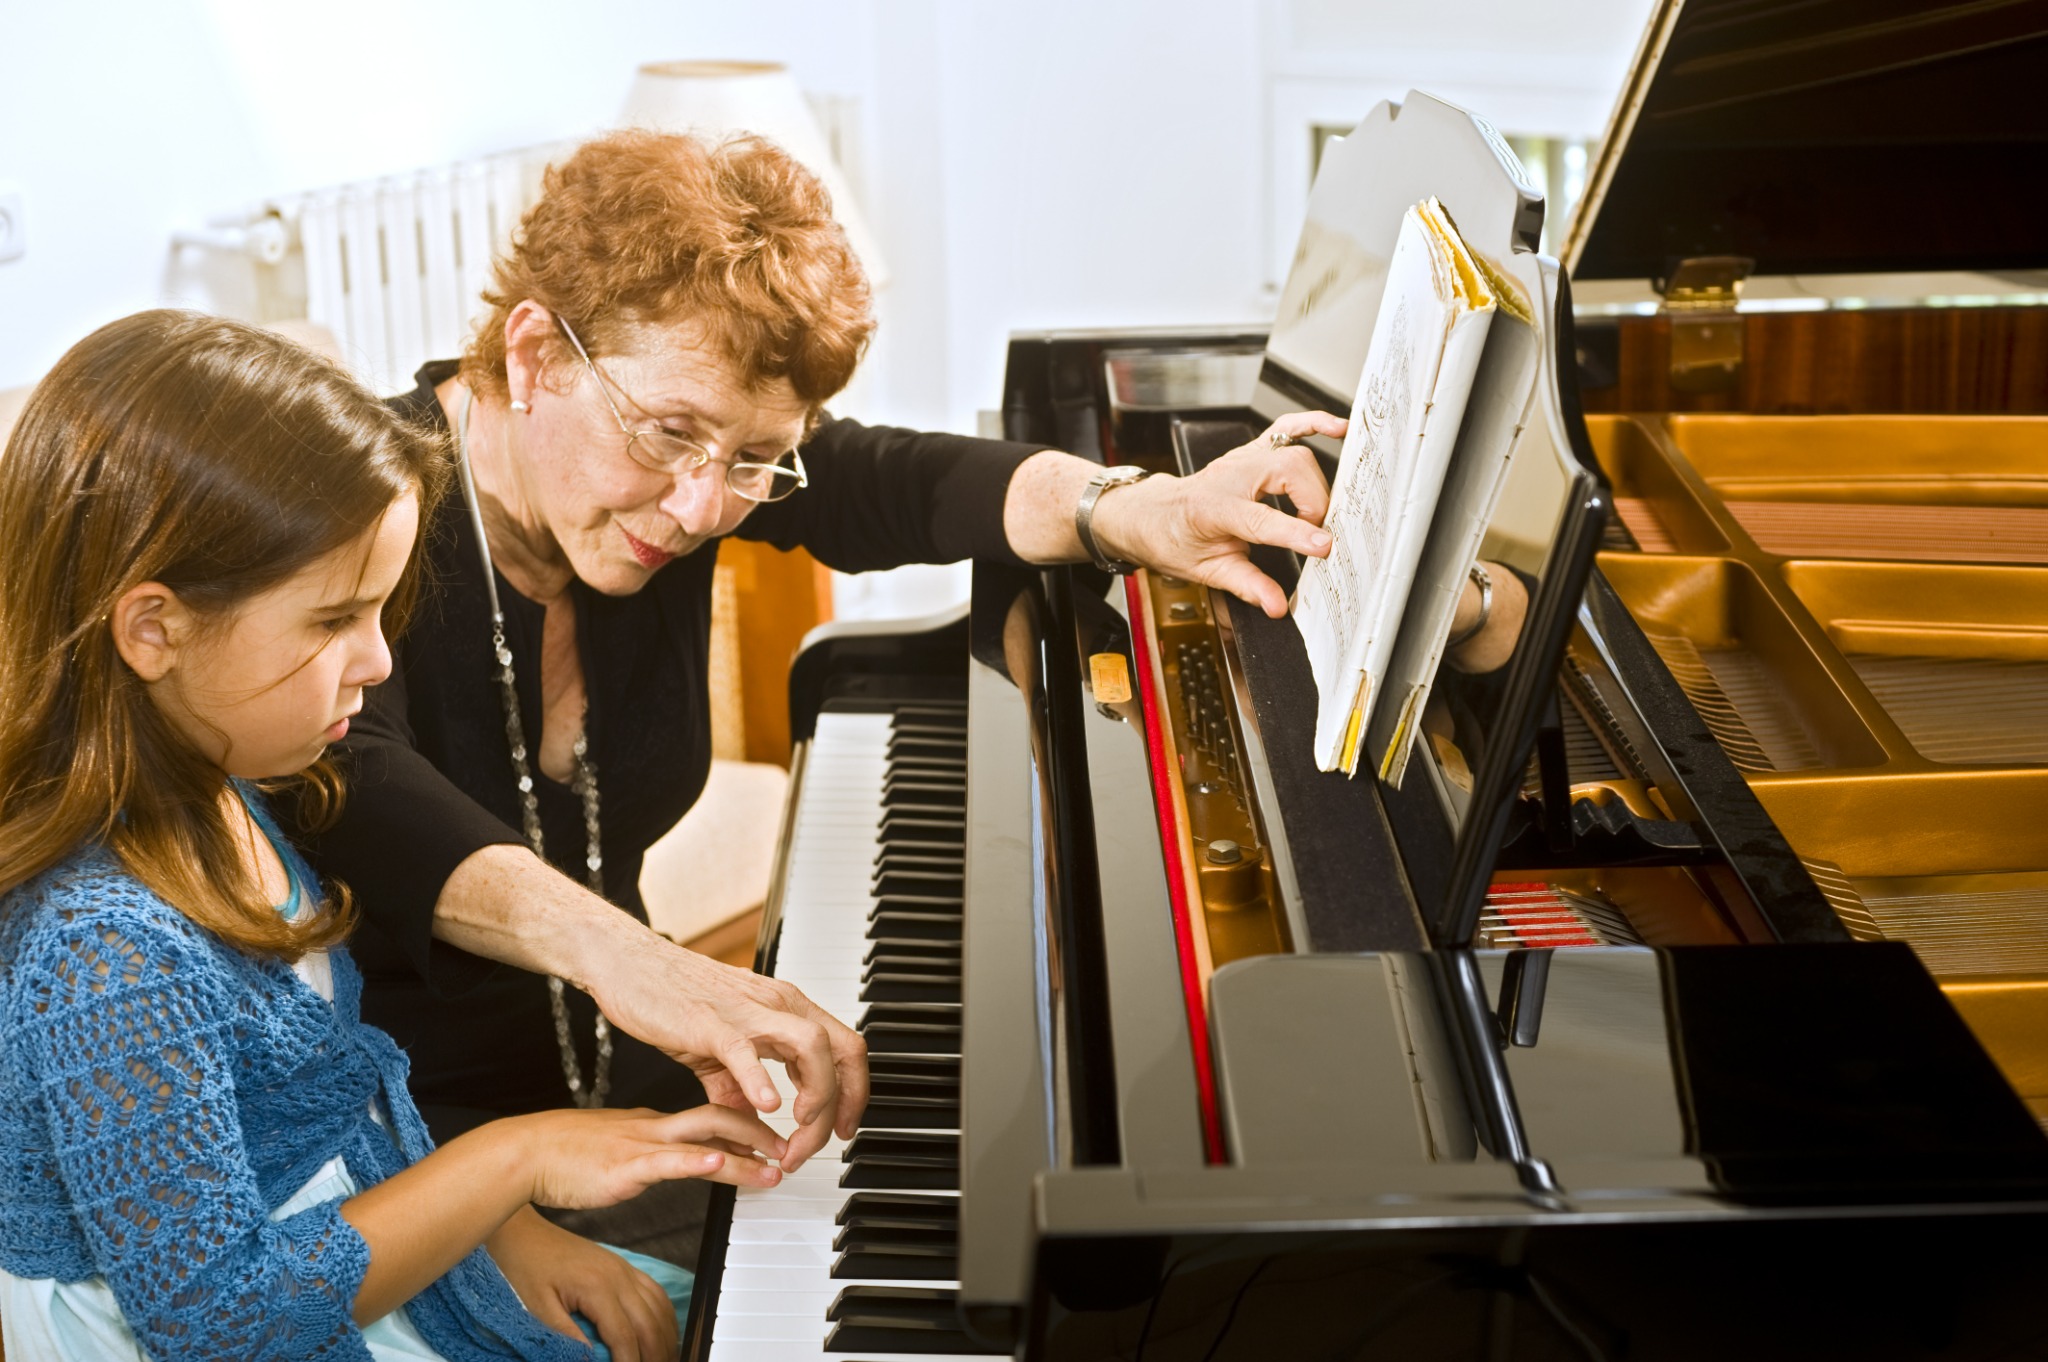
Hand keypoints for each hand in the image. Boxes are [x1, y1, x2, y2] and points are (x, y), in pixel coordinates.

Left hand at [489, 1210, 677, 1361]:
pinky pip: (656, 1291)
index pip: (624, 1335)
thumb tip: (588, 1360)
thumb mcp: (537, 1306)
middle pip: (649, 1323)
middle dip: (656, 1354)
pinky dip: (664, 1315)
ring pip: (659, 1307)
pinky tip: (663, 1331)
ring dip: (665, 1337)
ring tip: (664, 1358)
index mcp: (597, 1287)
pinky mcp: (624, 1266)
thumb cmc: (526, 1269)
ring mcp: (625, 1269)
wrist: (525, 1233)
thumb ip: (565, 1334)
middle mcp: (619, 1276)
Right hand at [510, 1103, 785, 1210]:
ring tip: (774, 1166)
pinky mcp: (625, 1165)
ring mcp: (641, 1144)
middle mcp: (654, 1127)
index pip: (710, 1117)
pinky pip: (668, 1161)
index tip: (771, 1141)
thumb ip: (646, 1153)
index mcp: (652, 1123)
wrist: (522, 1153)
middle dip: (760, 1134)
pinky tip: (720, 1162)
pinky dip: (697, 1160)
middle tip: (789, 1151)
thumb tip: (672, 1162)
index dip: (746, 1128)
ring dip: (745, 1154)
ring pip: (706, 1139)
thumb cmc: (562, 1155)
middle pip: (720, 1119)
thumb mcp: (615, 1148)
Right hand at [581, 915, 867, 1171]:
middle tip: (822, 1143)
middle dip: (844, 1103)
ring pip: (811, 1047)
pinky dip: (762, 1081)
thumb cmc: (674, 999)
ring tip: (799, 1129)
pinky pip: (746, 1052)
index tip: (842, 1129)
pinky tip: (767, 1107)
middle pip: (842, 1050)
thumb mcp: (718, 1051)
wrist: (629, 964)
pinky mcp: (711, 1023)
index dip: (854, 1093)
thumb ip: (739, 1088)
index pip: (846, 1049)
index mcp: (787, 1010)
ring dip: (817, 1095)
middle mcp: (779, 1005)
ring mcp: (748, 1012)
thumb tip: (751, 1128)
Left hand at [1090, 412, 1345, 617]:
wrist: (1152, 514)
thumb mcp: (1205, 570)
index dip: (1296, 533)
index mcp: (1214, 507)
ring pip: (1294, 452)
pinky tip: (1336, 428)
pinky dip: (1313, 424)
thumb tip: (1276, 605)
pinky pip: (1286, 427)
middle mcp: (1230, 475)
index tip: (1324, 546)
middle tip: (1313, 534)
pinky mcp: (1252, 452)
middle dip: (1313, 504)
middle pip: (1288, 471)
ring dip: (1315, 483)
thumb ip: (1246, 585)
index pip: (1262, 518)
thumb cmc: (1173, 540)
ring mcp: (1242, 459)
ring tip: (1314, 514)